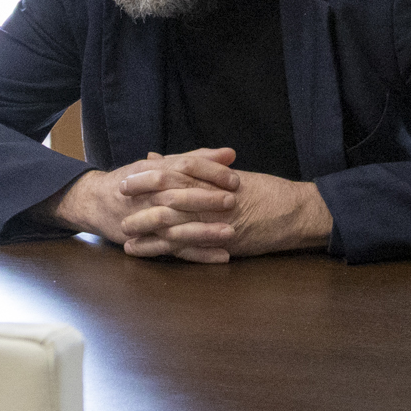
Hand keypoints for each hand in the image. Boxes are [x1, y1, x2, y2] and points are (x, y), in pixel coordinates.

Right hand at [52, 149, 241, 247]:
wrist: (96, 201)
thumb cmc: (135, 180)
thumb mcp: (161, 164)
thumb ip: (196, 159)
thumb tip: (230, 154)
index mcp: (156, 172)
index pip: (185, 167)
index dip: (211, 172)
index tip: (234, 178)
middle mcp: (151, 195)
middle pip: (180, 195)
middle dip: (207, 199)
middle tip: (233, 201)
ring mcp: (147, 220)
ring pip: (177, 226)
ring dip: (204, 230)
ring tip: (231, 232)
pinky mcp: (147, 241)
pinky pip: (175, 250)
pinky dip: (198, 254)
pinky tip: (221, 256)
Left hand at [116, 149, 332, 264]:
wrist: (295, 212)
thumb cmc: (267, 192)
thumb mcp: (231, 175)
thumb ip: (199, 168)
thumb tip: (164, 159)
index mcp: (212, 179)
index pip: (174, 174)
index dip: (148, 177)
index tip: (127, 177)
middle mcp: (210, 198)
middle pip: (166, 198)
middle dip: (139, 201)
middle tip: (116, 202)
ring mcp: (214, 221)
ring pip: (171, 224)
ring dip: (145, 228)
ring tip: (123, 231)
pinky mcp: (219, 242)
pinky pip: (184, 247)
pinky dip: (161, 249)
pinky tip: (143, 252)